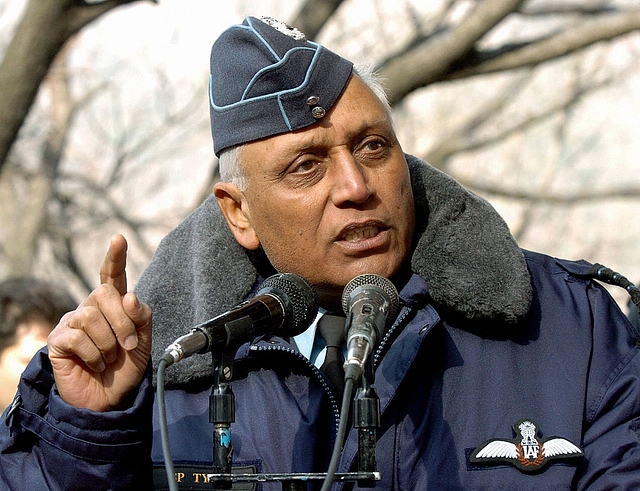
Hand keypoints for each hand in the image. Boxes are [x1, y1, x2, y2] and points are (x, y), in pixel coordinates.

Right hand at [48, 234, 151, 410]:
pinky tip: (94, 364)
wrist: (109, 399)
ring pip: (91, 316)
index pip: (112, 276)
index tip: (118, 238)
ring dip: (108, 343)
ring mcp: (72, 322)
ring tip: (109, 358)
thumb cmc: (125, 368)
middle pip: (105, 295)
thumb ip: (141, 317)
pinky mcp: (57, 340)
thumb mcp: (143, 341)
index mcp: (112, 306)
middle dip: (123, 322)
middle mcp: (90, 308)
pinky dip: (94, 355)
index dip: (115, 258)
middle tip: (129, 345)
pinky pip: (78, 337)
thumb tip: (129, 297)